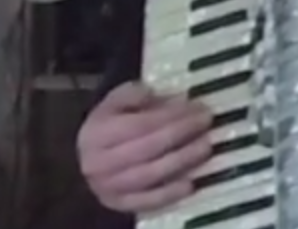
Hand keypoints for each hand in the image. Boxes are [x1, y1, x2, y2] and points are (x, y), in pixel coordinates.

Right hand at [77, 83, 211, 212]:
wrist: (91, 158)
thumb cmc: (110, 125)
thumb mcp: (114, 103)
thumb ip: (132, 94)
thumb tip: (151, 93)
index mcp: (96, 133)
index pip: (139, 124)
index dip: (171, 116)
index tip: (197, 107)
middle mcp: (98, 163)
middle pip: (147, 148)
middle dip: (181, 133)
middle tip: (206, 122)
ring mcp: (107, 187)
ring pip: (149, 175)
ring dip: (181, 161)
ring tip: (206, 147)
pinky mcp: (118, 204)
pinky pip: (147, 202)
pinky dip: (170, 194)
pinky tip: (191, 183)